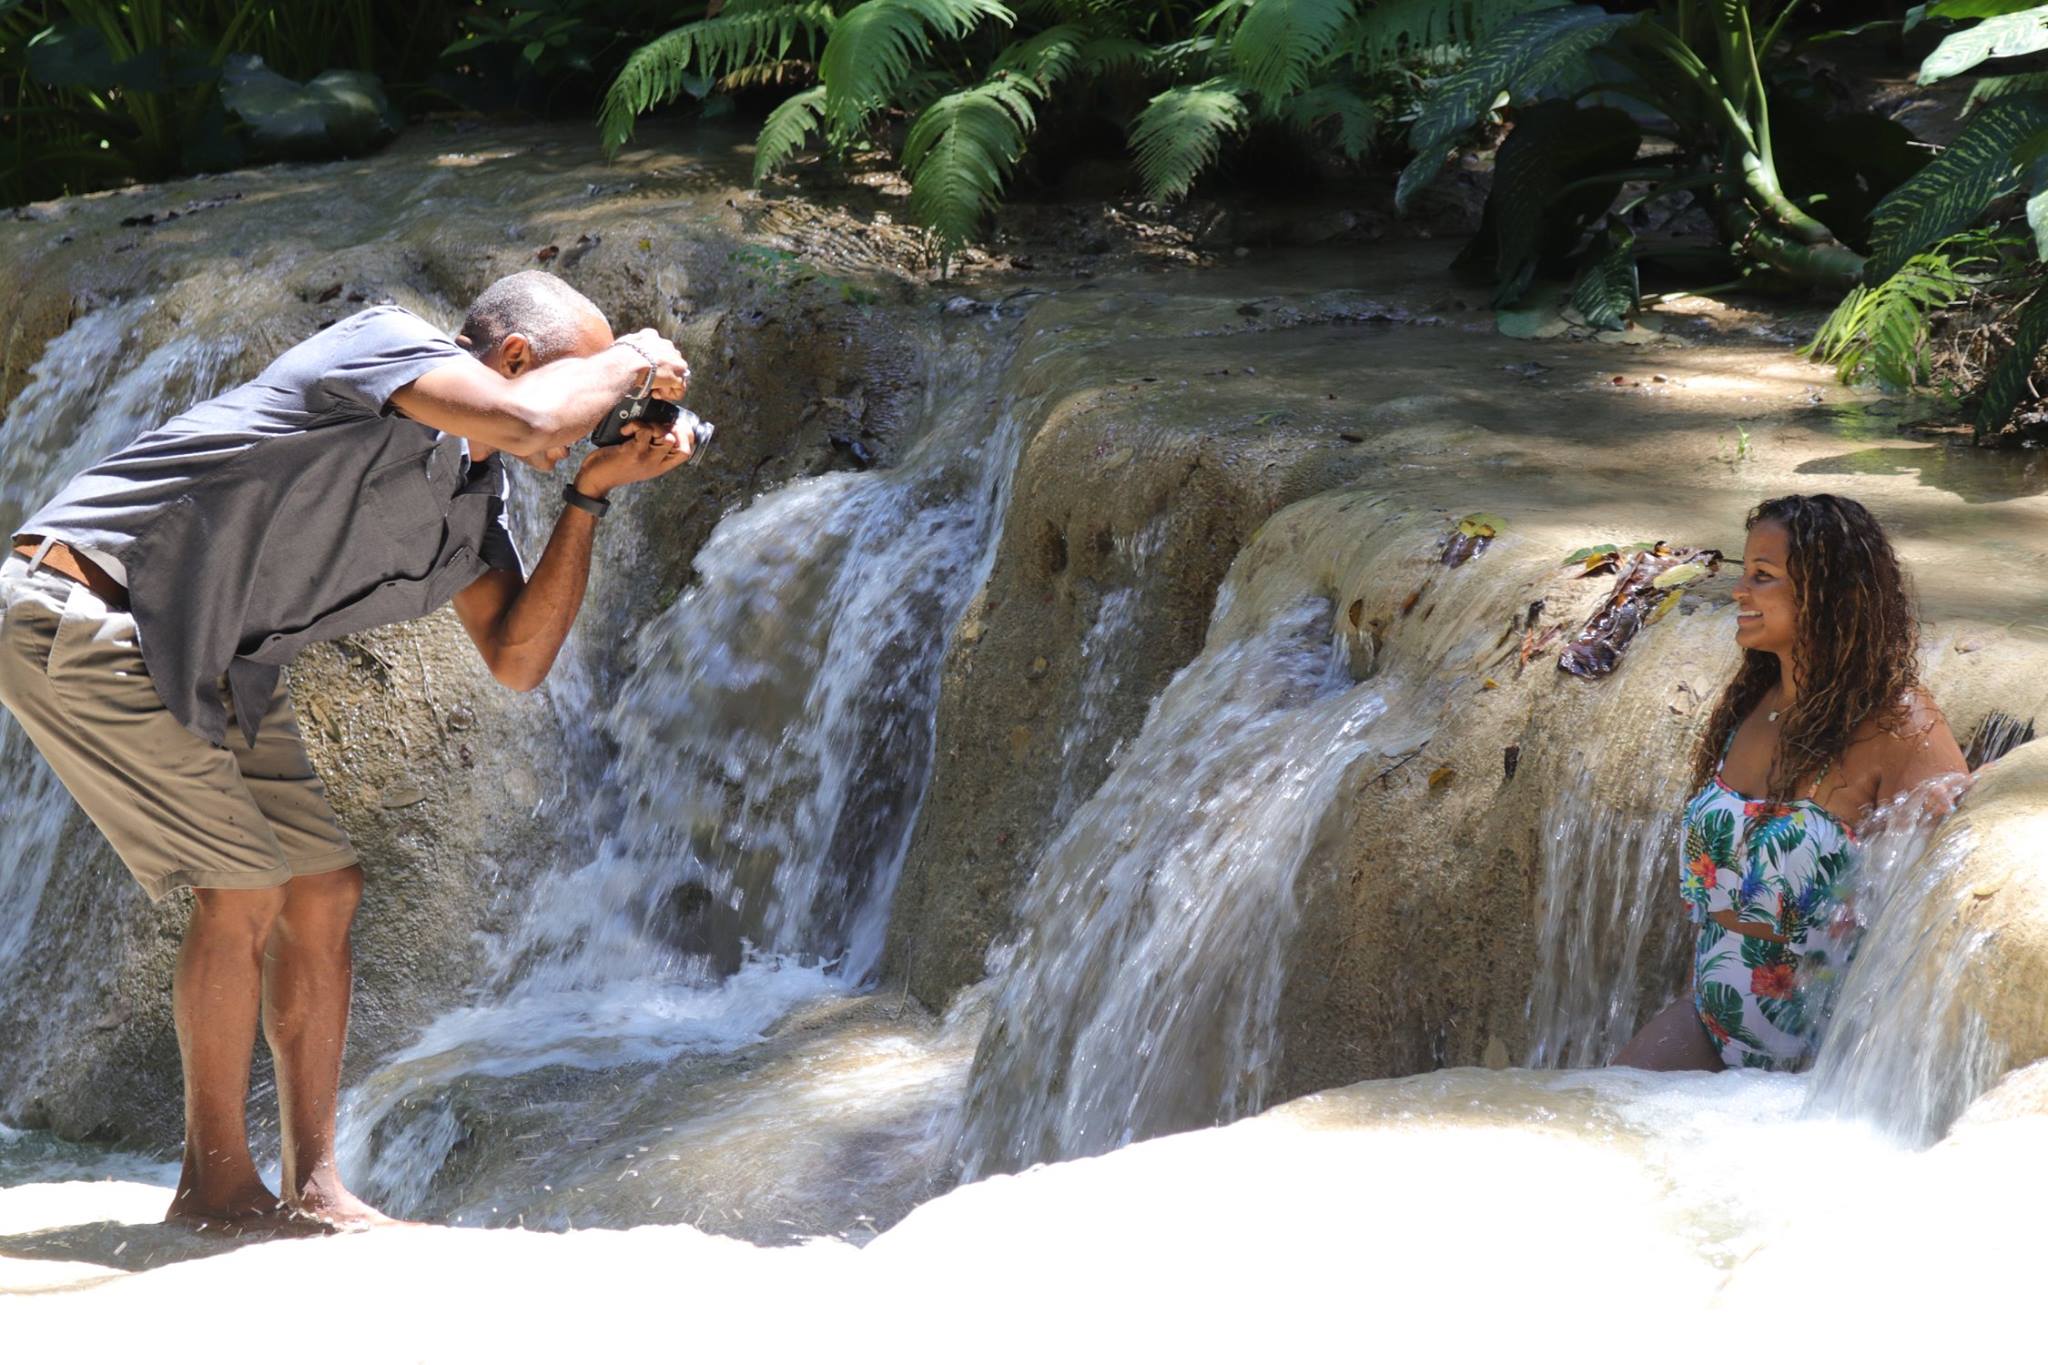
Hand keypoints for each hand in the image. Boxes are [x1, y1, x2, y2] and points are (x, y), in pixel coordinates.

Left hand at [572, 418, 695, 498]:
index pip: (687, 452)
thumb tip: (657, 425)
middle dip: (676, 429)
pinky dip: (636, 425)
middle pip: (684, 446)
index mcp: (660, 465)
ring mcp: (647, 458)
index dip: (687, 436)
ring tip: (641, 428)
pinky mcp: (634, 452)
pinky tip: (625, 431)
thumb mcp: (638, 462)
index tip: (672, 426)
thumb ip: (650, 449)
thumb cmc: (612, 467)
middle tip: (658, 425)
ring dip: (656, 426)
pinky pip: (645, 430)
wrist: (594, 481)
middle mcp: (657, 463)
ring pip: (668, 437)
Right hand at [614, 328, 690, 400]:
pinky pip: (680, 388)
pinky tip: (657, 394)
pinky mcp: (678, 374)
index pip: (659, 348)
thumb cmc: (620, 356)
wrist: (627, 364)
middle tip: (651, 381)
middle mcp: (666, 345)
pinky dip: (670, 394)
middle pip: (671, 361)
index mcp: (651, 336)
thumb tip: (627, 347)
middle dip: (663, 373)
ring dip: (666, 384)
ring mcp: (674, 360)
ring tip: (654, 389)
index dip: (654, 361)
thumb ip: (630, 345)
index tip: (647, 369)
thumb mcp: (623, 344)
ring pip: (677, 374)